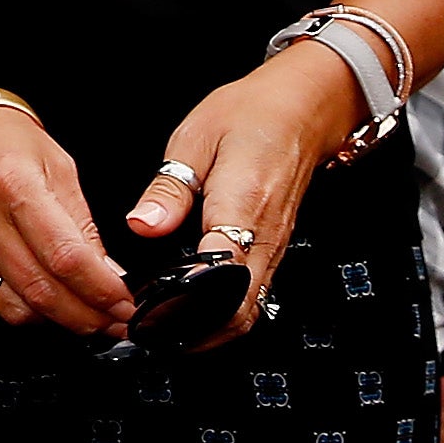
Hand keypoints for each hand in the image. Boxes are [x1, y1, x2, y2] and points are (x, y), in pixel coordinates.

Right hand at [0, 99, 133, 340]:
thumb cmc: (0, 136)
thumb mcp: (58, 165)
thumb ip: (83, 223)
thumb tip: (108, 272)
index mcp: (16, 185)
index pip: (66, 257)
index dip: (102, 290)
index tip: (124, 302)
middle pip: (41, 291)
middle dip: (87, 317)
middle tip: (113, 320)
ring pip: (14, 307)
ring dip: (56, 321)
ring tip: (84, 317)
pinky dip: (24, 311)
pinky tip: (46, 305)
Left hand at [122, 48, 355, 348]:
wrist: (301, 109)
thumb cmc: (250, 115)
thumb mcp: (195, 137)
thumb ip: (169, 187)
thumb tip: (142, 225)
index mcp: (243, 205)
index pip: (220, 272)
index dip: (185, 298)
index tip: (151, 309)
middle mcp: (265, 236)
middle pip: (237, 311)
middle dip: (195, 332)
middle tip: (152, 334)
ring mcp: (275, 248)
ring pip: (248, 311)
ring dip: (210, 329)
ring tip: (168, 330)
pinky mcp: (275, 249)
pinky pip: (253, 296)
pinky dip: (225, 312)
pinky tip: (196, 309)